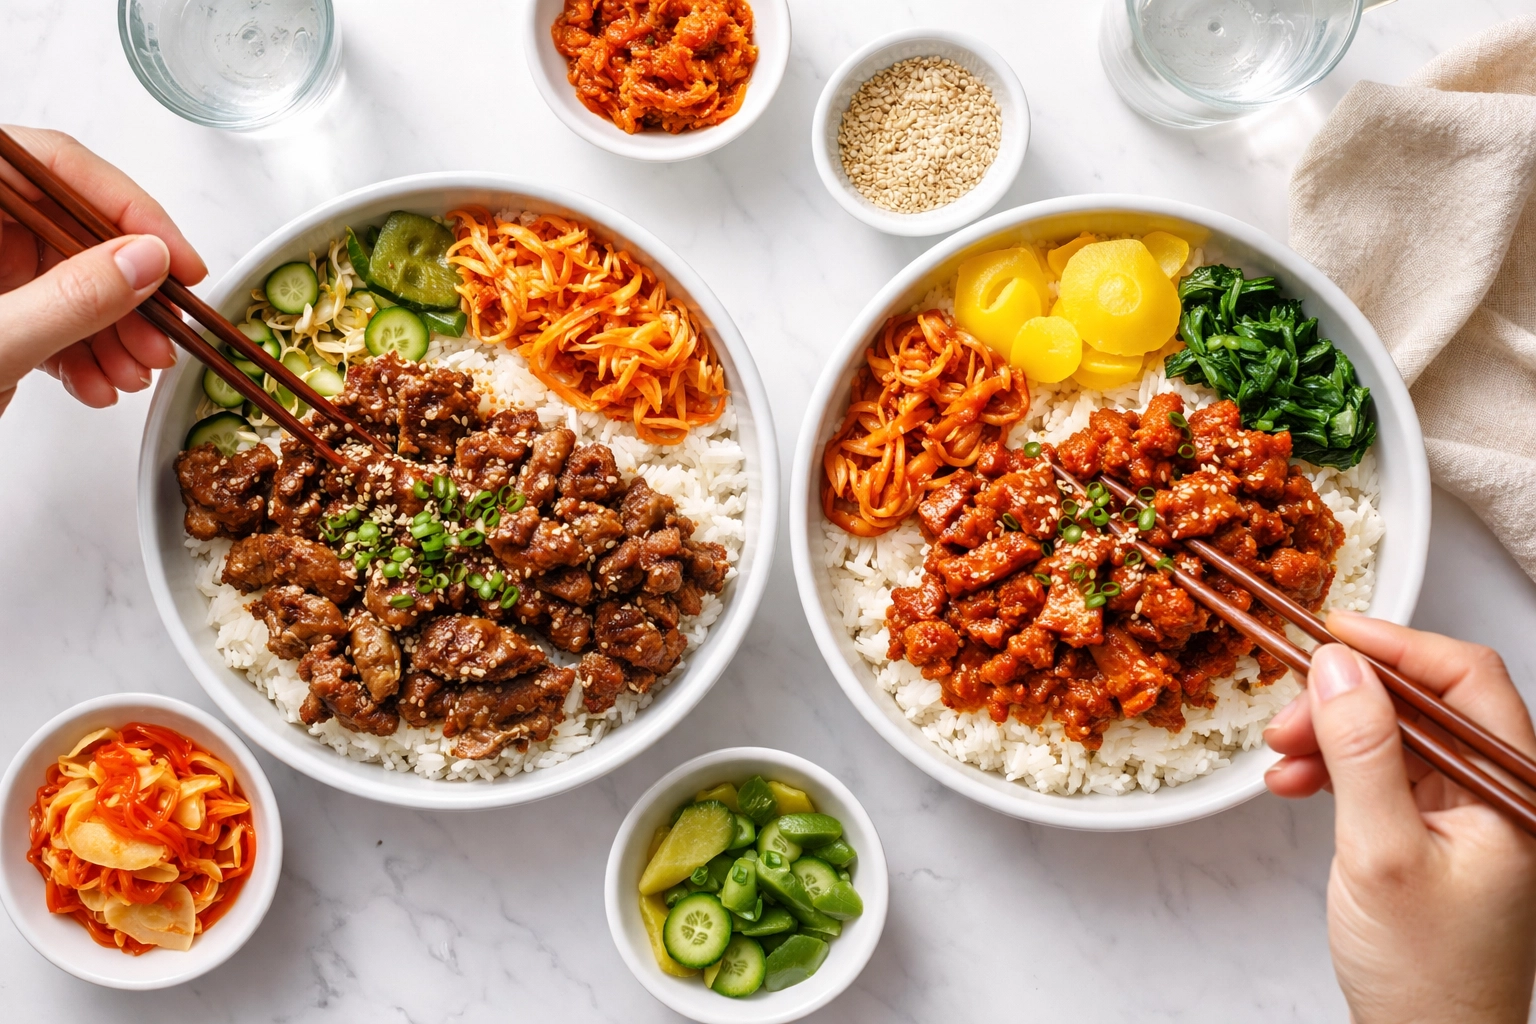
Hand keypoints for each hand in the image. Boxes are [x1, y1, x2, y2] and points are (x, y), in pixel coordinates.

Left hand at [0, 126, 205, 413]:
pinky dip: (82, 351)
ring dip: (114, 330)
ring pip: (68, 276)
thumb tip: (145, 259)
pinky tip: (99, 385)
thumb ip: (72, 296)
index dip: (130, 210)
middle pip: (70, 227)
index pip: (54, 167)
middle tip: (163, 336)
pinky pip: (49, 314)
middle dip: (127, 290)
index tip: (179, 259)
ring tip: (134, 374)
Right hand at [1265, 610, 1535, 1023]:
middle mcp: (1499, 791)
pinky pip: (1382, 771)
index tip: (1329, 632)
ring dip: (1332, 734)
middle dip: (1347, 697)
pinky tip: (1297, 781)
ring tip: (1282, 755)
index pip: (1464, 679)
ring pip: (1395, 733)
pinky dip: (1335, 768)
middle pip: (1423, 701)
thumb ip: (1362, 752)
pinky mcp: (1435, 829)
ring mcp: (1468, 811)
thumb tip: (1340, 667)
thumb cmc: (1427, 975)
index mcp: (1514, 790)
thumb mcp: (1382, 852)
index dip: (1394, 646)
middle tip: (1289, 712)